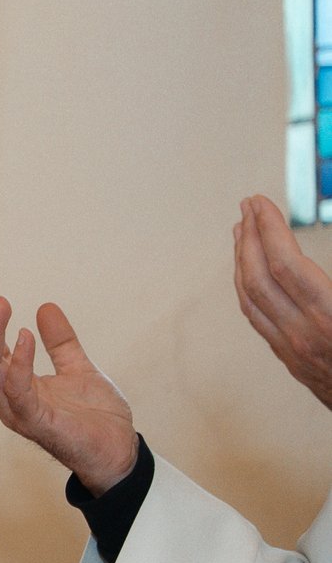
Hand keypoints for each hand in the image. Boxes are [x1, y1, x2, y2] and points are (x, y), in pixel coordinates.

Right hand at [0, 275, 138, 493]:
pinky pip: (18, 391)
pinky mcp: (38, 423)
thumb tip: (46, 307)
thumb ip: (61, 342)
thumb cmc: (95, 418)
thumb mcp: (78, 368)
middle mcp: (5, 398)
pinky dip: (19, 362)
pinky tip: (26, 334)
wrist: (120, 451)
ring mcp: (18, 411)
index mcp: (11, 385)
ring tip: (1, 303)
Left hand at [234, 194, 331, 410]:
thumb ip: (331, 283)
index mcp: (329, 316)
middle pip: (257, 277)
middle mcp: (303, 334)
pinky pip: (258, 320)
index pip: (283, 261)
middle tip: (246, 208)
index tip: (259, 201)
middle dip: (249, 237)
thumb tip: (301, 265)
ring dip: (242, 261)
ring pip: (251, 300)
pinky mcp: (292, 362)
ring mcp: (293, 350)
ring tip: (241, 233)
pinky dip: (248, 290)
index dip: (268, 226)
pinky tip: (248, 276)